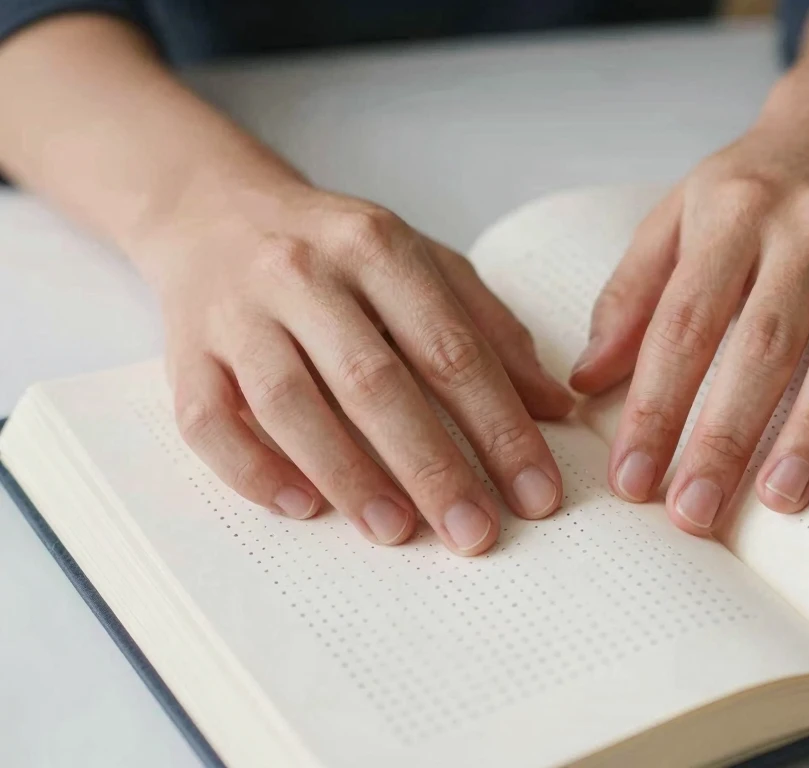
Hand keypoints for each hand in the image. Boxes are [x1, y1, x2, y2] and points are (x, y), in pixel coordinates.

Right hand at [143, 184, 573, 554]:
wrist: (215, 212)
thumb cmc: (336, 250)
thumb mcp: (422, 264)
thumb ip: (488, 329)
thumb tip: (554, 408)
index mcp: (377, 247)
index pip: (450, 348)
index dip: (499, 427)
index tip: (536, 493)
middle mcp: (303, 274)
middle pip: (373, 381)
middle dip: (432, 466)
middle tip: (475, 533)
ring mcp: (237, 313)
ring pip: (290, 404)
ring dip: (347, 475)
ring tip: (397, 531)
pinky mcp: (186, 352)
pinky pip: (209, 422)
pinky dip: (254, 470)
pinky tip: (302, 508)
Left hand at [571, 70, 808, 534]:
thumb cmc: (753, 181)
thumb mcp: (677, 217)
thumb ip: (631, 296)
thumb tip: (587, 379)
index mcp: (732, 215)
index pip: (685, 325)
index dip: (656, 405)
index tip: (632, 475)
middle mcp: (807, 229)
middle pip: (763, 346)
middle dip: (725, 436)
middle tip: (693, 511)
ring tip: (780, 500)